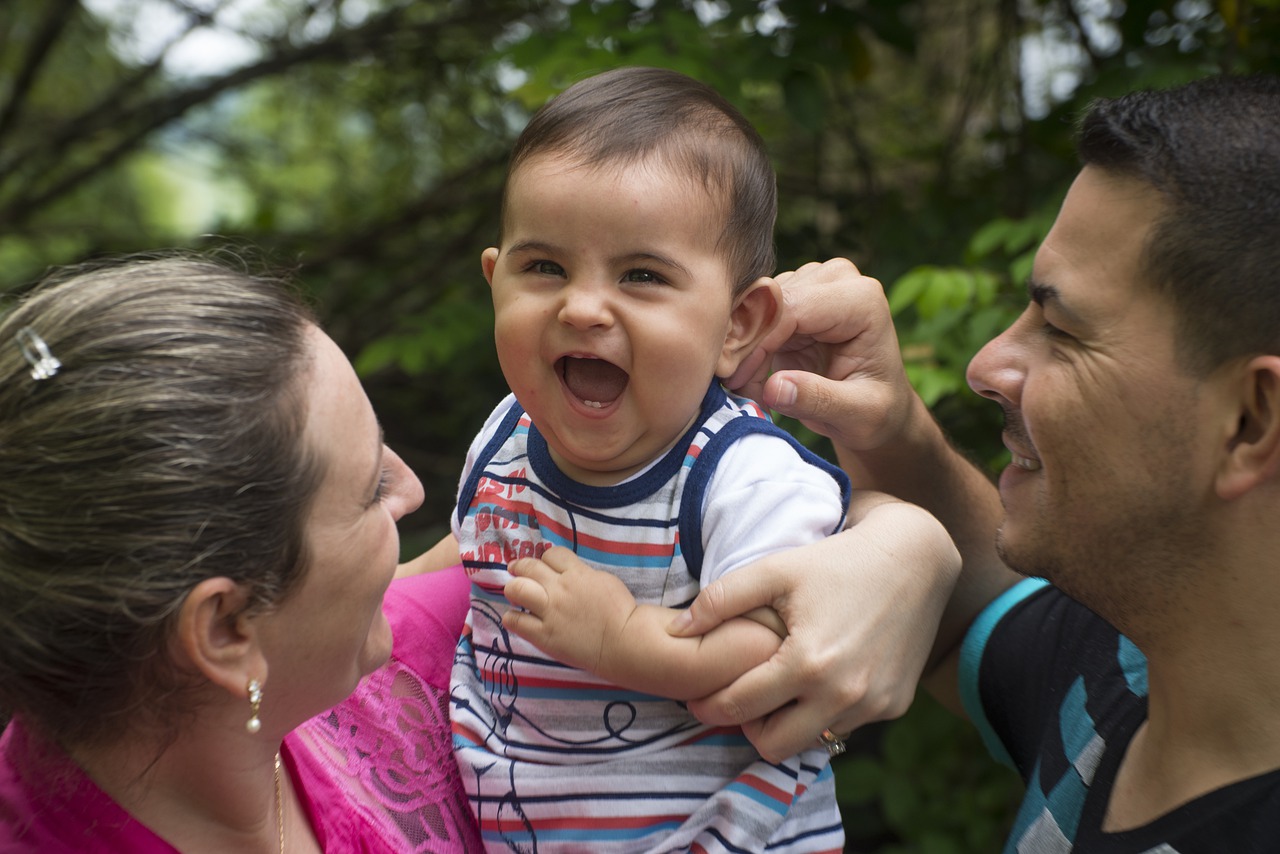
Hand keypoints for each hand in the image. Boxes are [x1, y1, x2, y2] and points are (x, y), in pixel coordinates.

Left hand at [503, 547, 637, 675]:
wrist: (624, 642)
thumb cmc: (620, 610)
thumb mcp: (604, 579)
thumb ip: (582, 574)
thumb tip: (567, 573)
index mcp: (577, 574)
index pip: (552, 554)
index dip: (547, 558)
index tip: (546, 566)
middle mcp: (559, 589)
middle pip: (529, 567)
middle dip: (521, 567)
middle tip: (517, 570)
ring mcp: (550, 612)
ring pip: (518, 589)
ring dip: (513, 588)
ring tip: (514, 591)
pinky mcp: (544, 635)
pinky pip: (517, 622)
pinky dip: (512, 617)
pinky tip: (515, 618)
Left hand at [669, 497, 959, 762]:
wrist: (915, 559)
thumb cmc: (837, 560)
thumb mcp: (775, 569)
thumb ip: (720, 600)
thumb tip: (676, 631)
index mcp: (807, 664)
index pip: (739, 708)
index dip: (708, 704)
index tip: (696, 696)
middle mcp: (842, 695)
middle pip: (773, 745)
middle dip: (747, 726)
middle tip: (737, 697)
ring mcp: (873, 706)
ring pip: (812, 741)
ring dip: (788, 722)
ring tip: (775, 688)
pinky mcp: (894, 705)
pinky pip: (846, 726)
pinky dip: (825, 712)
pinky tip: (817, 679)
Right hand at [725, 258, 914, 454]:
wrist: (878, 407)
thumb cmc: (876, 410)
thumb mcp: (857, 415)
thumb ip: (818, 400)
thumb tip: (774, 387)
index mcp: (862, 300)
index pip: (793, 308)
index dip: (760, 343)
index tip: (738, 383)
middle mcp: (836, 279)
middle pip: (770, 302)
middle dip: (747, 348)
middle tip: (736, 391)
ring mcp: (812, 282)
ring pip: (755, 306)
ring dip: (743, 350)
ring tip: (748, 390)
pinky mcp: (792, 296)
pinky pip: (752, 315)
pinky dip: (745, 348)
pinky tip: (750, 378)